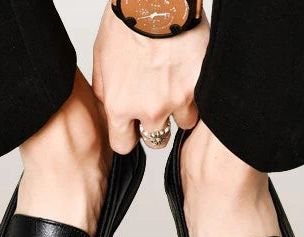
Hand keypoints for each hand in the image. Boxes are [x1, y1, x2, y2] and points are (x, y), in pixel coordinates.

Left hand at [93, 2, 209, 152]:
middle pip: (155, 141)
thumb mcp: (102, 60)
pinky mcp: (199, 88)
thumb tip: (110, 110)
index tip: (133, 129)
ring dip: (181, 111)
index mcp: (120, 106)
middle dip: (155, 126)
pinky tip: (190, 78)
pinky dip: (197, 96)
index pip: (123, 145)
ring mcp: (177, 101)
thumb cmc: (127, 22)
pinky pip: (202, 105)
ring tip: (177, 87)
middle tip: (158, 105)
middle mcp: (149, 110)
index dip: (129, 137)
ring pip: (183, 124)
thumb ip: (106, 92)